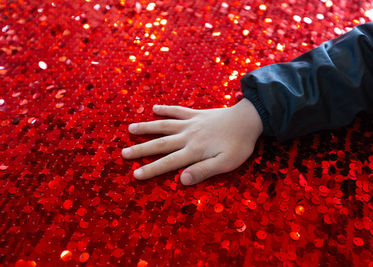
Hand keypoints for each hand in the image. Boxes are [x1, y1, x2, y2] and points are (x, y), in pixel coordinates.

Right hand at [121, 98, 262, 184]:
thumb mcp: (226, 163)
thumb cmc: (239, 145)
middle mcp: (187, 136)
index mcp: (194, 151)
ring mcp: (190, 123)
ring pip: (164, 125)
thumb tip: (182, 180)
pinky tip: (154, 108)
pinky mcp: (196, 114)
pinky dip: (165, 109)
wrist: (248, 119)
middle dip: (141, 149)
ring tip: (129, 128)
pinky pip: (177, 110)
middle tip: (123, 153)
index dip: (150, 169)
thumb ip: (204, 170)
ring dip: (146, 127)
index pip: (168, 163)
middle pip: (160, 143)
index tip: (134, 175)